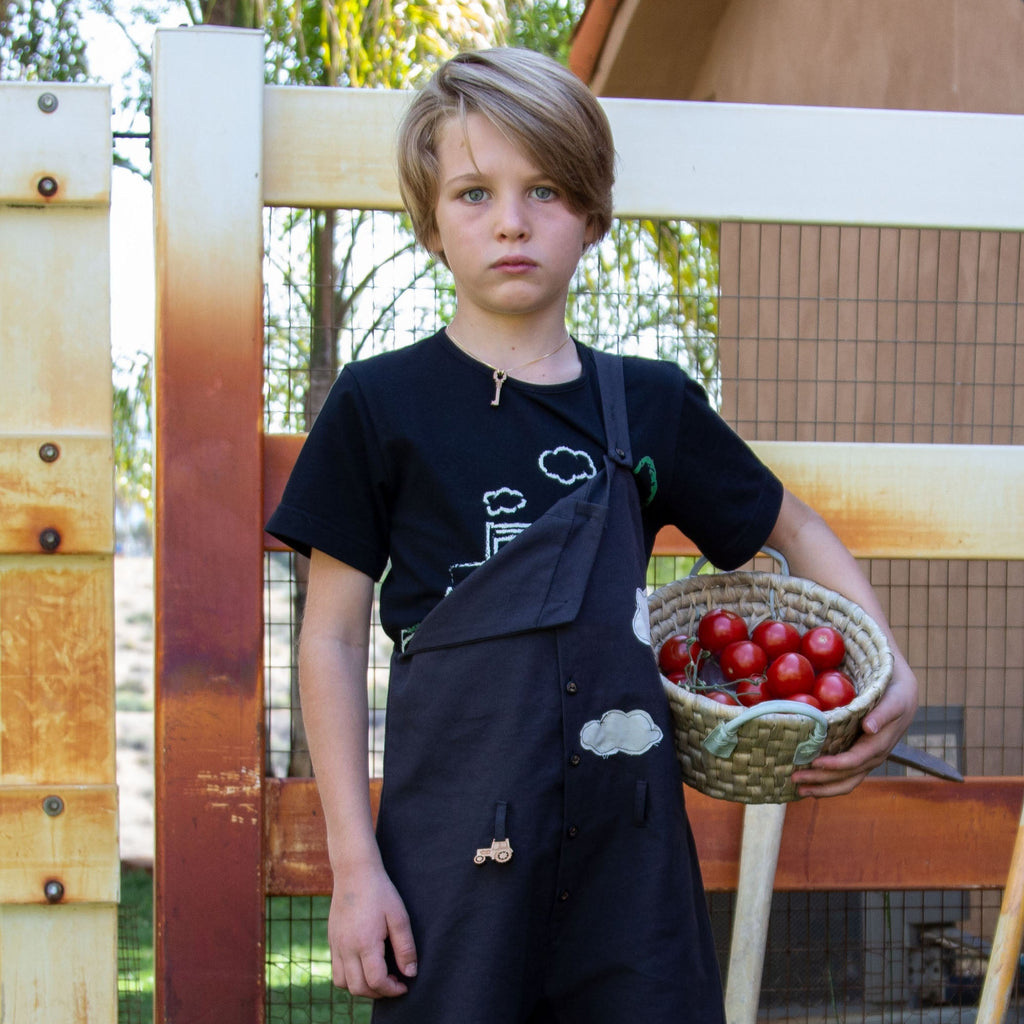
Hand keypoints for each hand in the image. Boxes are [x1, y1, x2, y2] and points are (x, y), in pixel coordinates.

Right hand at [329, 860, 417, 998]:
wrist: (354, 872)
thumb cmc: (380, 891)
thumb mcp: (399, 916)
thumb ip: (405, 947)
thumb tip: (410, 973)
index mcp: (365, 943)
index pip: (376, 981)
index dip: (392, 989)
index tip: (404, 985)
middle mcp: (347, 948)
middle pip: (359, 988)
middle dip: (378, 992)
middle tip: (393, 982)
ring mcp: (336, 945)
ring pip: (343, 983)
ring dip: (361, 987)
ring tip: (378, 976)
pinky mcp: (332, 940)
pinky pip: (336, 971)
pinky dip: (349, 977)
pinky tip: (364, 965)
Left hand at [790, 653, 918, 798]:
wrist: (904, 694)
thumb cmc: (896, 694)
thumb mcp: (893, 700)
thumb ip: (882, 714)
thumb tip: (870, 728)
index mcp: (879, 745)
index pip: (855, 761)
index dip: (835, 765)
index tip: (814, 763)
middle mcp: (873, 757)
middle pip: (847, 776)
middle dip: (821, 781)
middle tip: (795, 778)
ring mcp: (866, 759)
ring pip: (846, 781)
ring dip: (822, 788)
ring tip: (799, 789)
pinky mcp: (860, 756)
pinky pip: (845, 775)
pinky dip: (827, 782)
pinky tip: (810, 782)